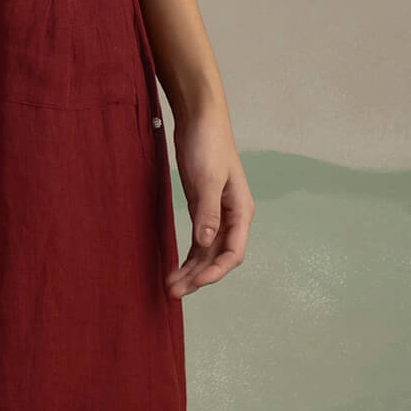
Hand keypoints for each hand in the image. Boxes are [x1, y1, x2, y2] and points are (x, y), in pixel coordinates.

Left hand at [165, 99, 251, 293]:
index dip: (215, 271)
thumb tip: (205, 242)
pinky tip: (175, 267)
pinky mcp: (202, 207)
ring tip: (170, 286)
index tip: (195, 283)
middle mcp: (232, 217)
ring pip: (206, 252)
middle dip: (198, 276)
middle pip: (218, 257)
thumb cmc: (209, 144)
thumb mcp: (209, 179)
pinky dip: (188, 255)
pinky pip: (198, 240)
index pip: (233, 252)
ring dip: (191, 270)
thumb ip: (208, 211)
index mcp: (240, 211)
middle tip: (173, 291)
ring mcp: (217, 213)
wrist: (199, 118)